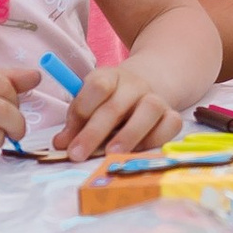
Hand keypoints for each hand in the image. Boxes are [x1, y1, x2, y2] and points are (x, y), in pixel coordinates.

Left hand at [59, 63, 181, 158]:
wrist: (146, 86)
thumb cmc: (110, 101)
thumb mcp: (89, 103)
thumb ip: (75, 123)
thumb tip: (61, 144)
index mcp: (110, 77)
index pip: (97, 86)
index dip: (81, 110)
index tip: (66, 138)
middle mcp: (135, 85)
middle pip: (115, 105)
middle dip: (94, 133)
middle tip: (78, 155)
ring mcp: (156, 98)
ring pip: (149, 110)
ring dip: (129, 134)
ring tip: (112, 155)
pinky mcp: (172, 114)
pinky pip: (171, 124)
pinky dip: (156, 139)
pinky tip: (139, 152)